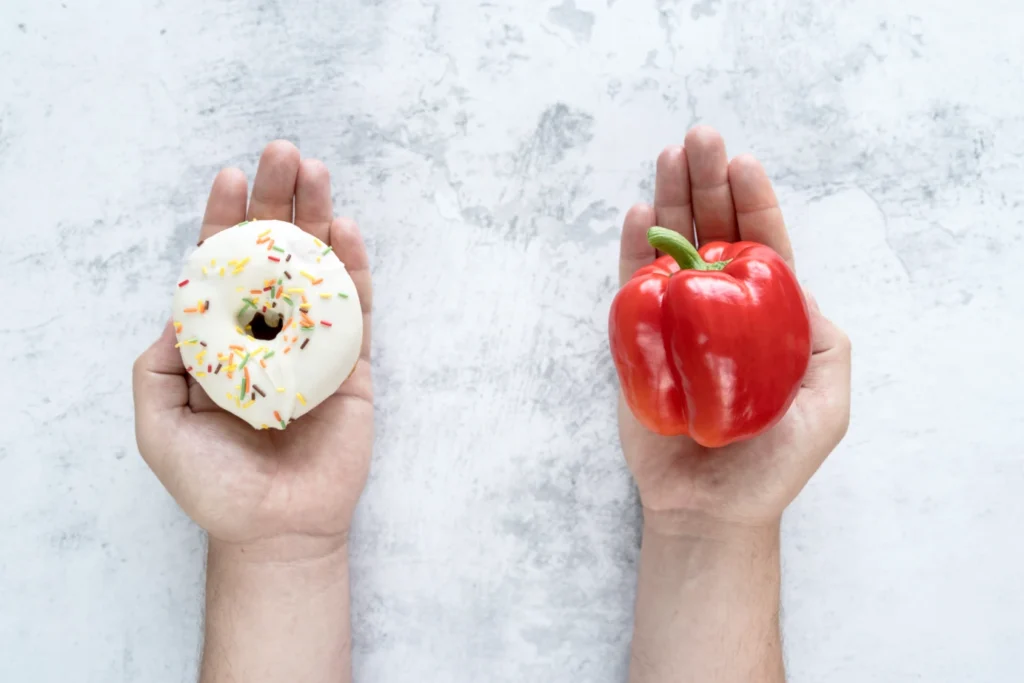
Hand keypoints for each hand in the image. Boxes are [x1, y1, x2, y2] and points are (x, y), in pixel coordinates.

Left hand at [133, 141, 372, 560]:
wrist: (276, 529)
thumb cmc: (215, 484)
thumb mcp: (159, 424)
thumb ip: (159, 364)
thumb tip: (180, 306)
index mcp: (224, 342)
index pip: (225, 268)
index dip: (225, 222)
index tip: (230, 177)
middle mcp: (270, 335)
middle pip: (276, 255)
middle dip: (278, 202)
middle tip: (284, 155)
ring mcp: (315, 347)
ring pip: (319, 270)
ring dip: (320, 220)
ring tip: (317, 173)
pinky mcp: (354, 367)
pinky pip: (357, 310)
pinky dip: (355, 270)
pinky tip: (348, 232)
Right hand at [617, 126, 850, 529]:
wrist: (709, 507)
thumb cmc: (772, 464)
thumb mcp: (828, 404)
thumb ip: (825, 342)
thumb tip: (797, 284)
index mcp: (765, 318)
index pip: (761, 247)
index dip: (754, 203)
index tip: (743, 163)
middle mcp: (718, 311)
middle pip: (712, 232)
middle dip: (706, 183)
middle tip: (698, 139)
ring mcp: (675, 323)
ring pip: (672, 248)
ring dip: (670, 200)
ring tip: (668, 156)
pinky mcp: (638, 342)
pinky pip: (633, 288)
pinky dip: (634, 251)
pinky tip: (639, 214)